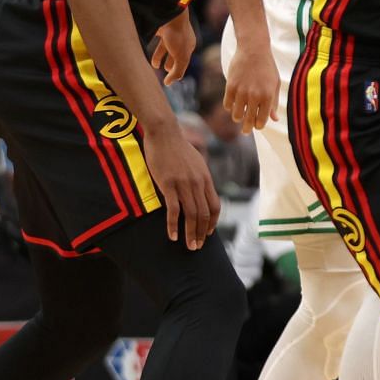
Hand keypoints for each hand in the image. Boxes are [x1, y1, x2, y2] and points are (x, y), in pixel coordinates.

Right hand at [140, 121, 218, 250]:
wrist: (164, 132)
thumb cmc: (177, 146)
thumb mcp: (195, 162)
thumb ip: (199, 177)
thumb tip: (200, 189)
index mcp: (206, 178)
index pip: (215, 206)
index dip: (213, 222)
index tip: (208, 233)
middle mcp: (198, 183)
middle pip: (204, 214)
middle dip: (202, 233)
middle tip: (197, 247)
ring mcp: (184, 184)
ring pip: (191, 215)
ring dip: (190, 233)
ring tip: (189, 247)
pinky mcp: (169, 184)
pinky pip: (174, 210)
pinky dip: (174, 225)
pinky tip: (172, 236)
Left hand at [151, 11, 196, 83]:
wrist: (169, 13)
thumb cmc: (178, 34)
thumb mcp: (181, 57)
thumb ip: (177, 71)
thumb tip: (169, 83)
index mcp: (189, 45)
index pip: (184, 60)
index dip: (177, 70)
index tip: (169, 80)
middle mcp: (180, 39)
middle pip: (175, 54)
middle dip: (170, 63)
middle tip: (164, 70)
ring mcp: (170, 33)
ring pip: (165, 47)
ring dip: (159, 56)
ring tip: (154, 65)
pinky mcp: (159, 28)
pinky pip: (155, 39)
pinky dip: (152, 46)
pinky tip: (147, 51)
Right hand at [225, 38, 280, 131]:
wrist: (253, 49)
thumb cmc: (267, 67)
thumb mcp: (275, 84)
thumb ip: (274, 103)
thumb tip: (274, 120)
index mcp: (268, 96)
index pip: (262, 120)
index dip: (259, 125)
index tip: (257, 125)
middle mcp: (254, 96)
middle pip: (248, 120)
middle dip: (247, 128)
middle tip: (245, 131)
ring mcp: (241, 91)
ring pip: (236, 115)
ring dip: (238, 117)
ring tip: (240, 115)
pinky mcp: (230, 86)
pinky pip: (227, 105)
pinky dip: (230, 107)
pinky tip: (233, 104)